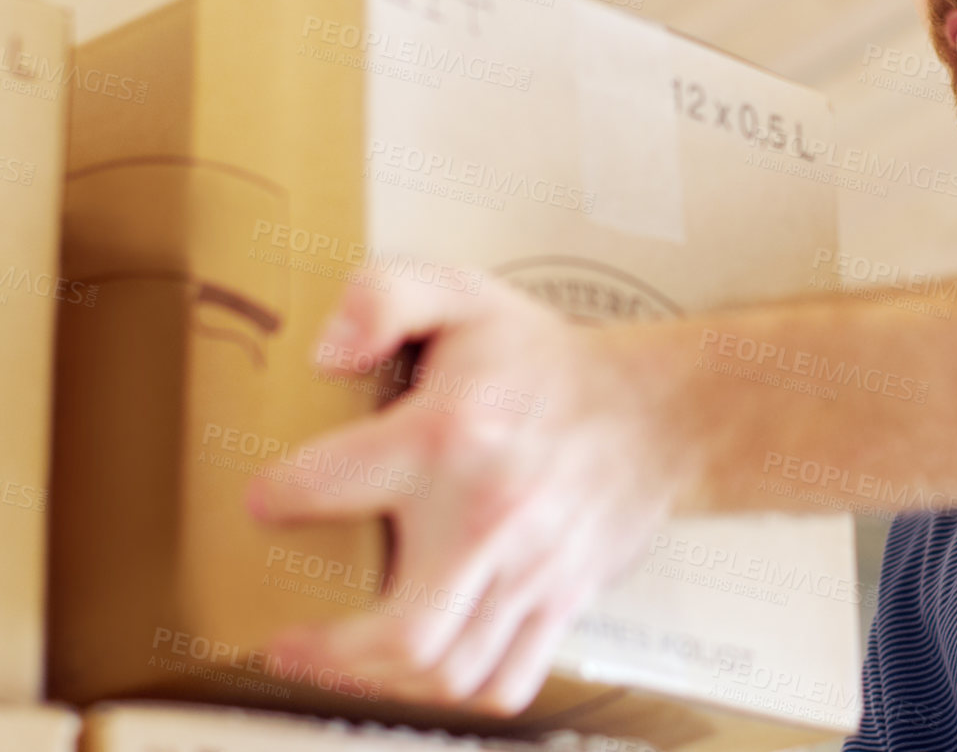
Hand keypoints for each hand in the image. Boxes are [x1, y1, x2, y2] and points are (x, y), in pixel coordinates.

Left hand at [246, 270, 699, 714]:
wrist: (658, 408)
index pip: (321, 486)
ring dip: (379, 680)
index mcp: (446, 438)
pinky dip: (457, 690)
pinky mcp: (559, 600)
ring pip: (445, 667)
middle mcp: (486, 516)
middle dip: (324, 652)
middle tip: (288, 642)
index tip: (267, 502)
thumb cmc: (550, 363)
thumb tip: (326, 352)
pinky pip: (504, 679)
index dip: (275, 496)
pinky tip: (426, 671)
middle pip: (398, 630)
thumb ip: (382, 297)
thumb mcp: (463, 297)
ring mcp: (528, 568)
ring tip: (344, 664)